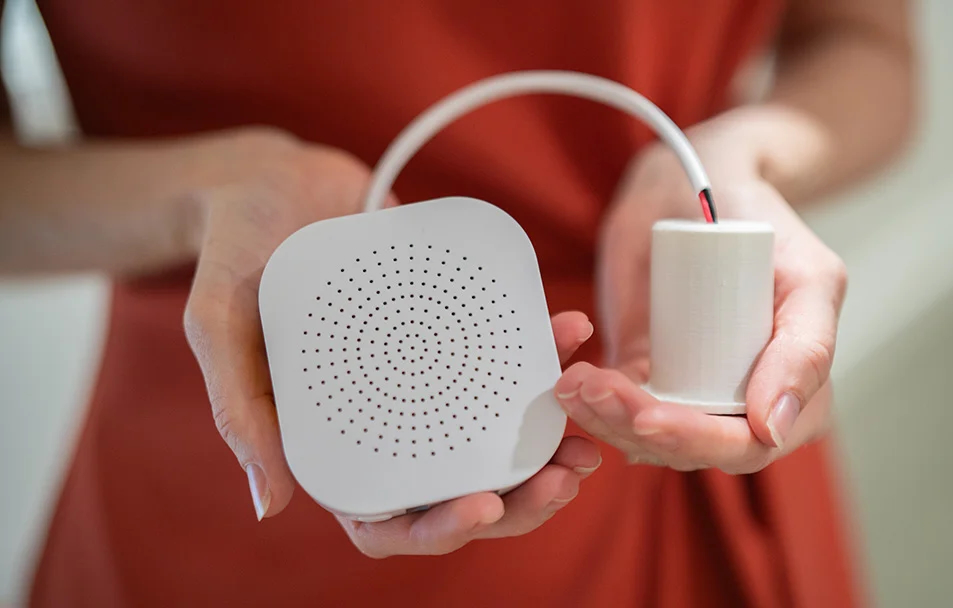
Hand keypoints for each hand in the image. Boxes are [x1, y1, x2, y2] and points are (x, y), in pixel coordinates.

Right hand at [182, 128, 599, 556]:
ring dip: (547, 440)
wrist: (277, 180)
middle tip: (568, 474)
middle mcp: (384, 418)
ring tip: (589, 430)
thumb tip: (268, 505)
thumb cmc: (233, 253)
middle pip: (458, 485)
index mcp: (331, 440)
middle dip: (520, 496)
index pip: (387, 518)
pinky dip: (538, 352)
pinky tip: (568, 333)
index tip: (485, 507)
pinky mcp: (448, 327)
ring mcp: (422, 375)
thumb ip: (239, 407)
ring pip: (492, 432)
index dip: (437, 527)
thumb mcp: (218, 324)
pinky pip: (498, 353)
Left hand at [556, 114, 846, 472]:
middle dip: (633, 428)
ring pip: (642, 437)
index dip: (696, 441)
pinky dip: (588, 402)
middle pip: (687, 449)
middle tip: (591, 391)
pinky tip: (568, 380)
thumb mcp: (807, 272)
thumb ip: (807, 347)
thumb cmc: (758, 217)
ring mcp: (690, 392)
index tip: (646, 417)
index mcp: (796, 392)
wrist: (692, 182)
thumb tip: (773, 427)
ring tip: (572, 382)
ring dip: (602, 418)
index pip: (746, 445)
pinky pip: (614, 408)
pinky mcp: (644, 376)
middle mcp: (742, 404)